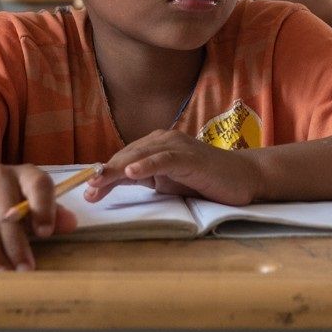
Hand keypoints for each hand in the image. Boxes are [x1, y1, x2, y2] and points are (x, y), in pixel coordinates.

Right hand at [0, 163, 75, 270]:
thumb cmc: (11, 202)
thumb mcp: (34, 204)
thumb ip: (53, 214)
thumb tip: (72, 223)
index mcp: (25, 174)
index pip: (38, 183)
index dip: (43, 207)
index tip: (45, 233)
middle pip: (6, 208)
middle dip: (16, 243)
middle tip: (24, 270)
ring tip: (0, 273)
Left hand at [89, 130, 266, 205]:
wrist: (243, 177)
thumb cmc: (205, 181)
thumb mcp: (169, 182)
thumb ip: (145, 180)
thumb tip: (113, 185)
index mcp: (156, 146)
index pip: (123, 160)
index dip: (104, 174)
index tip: (87, 192)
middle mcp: (163, 140)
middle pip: (126, 157)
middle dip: (104, 174)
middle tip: (87, 191)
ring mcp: (177, 146)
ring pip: (140, 156)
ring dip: (117, 170)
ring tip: (98, 182)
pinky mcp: (189, 156)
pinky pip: (163, 159)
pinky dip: (146, 165)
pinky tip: (131, 173)